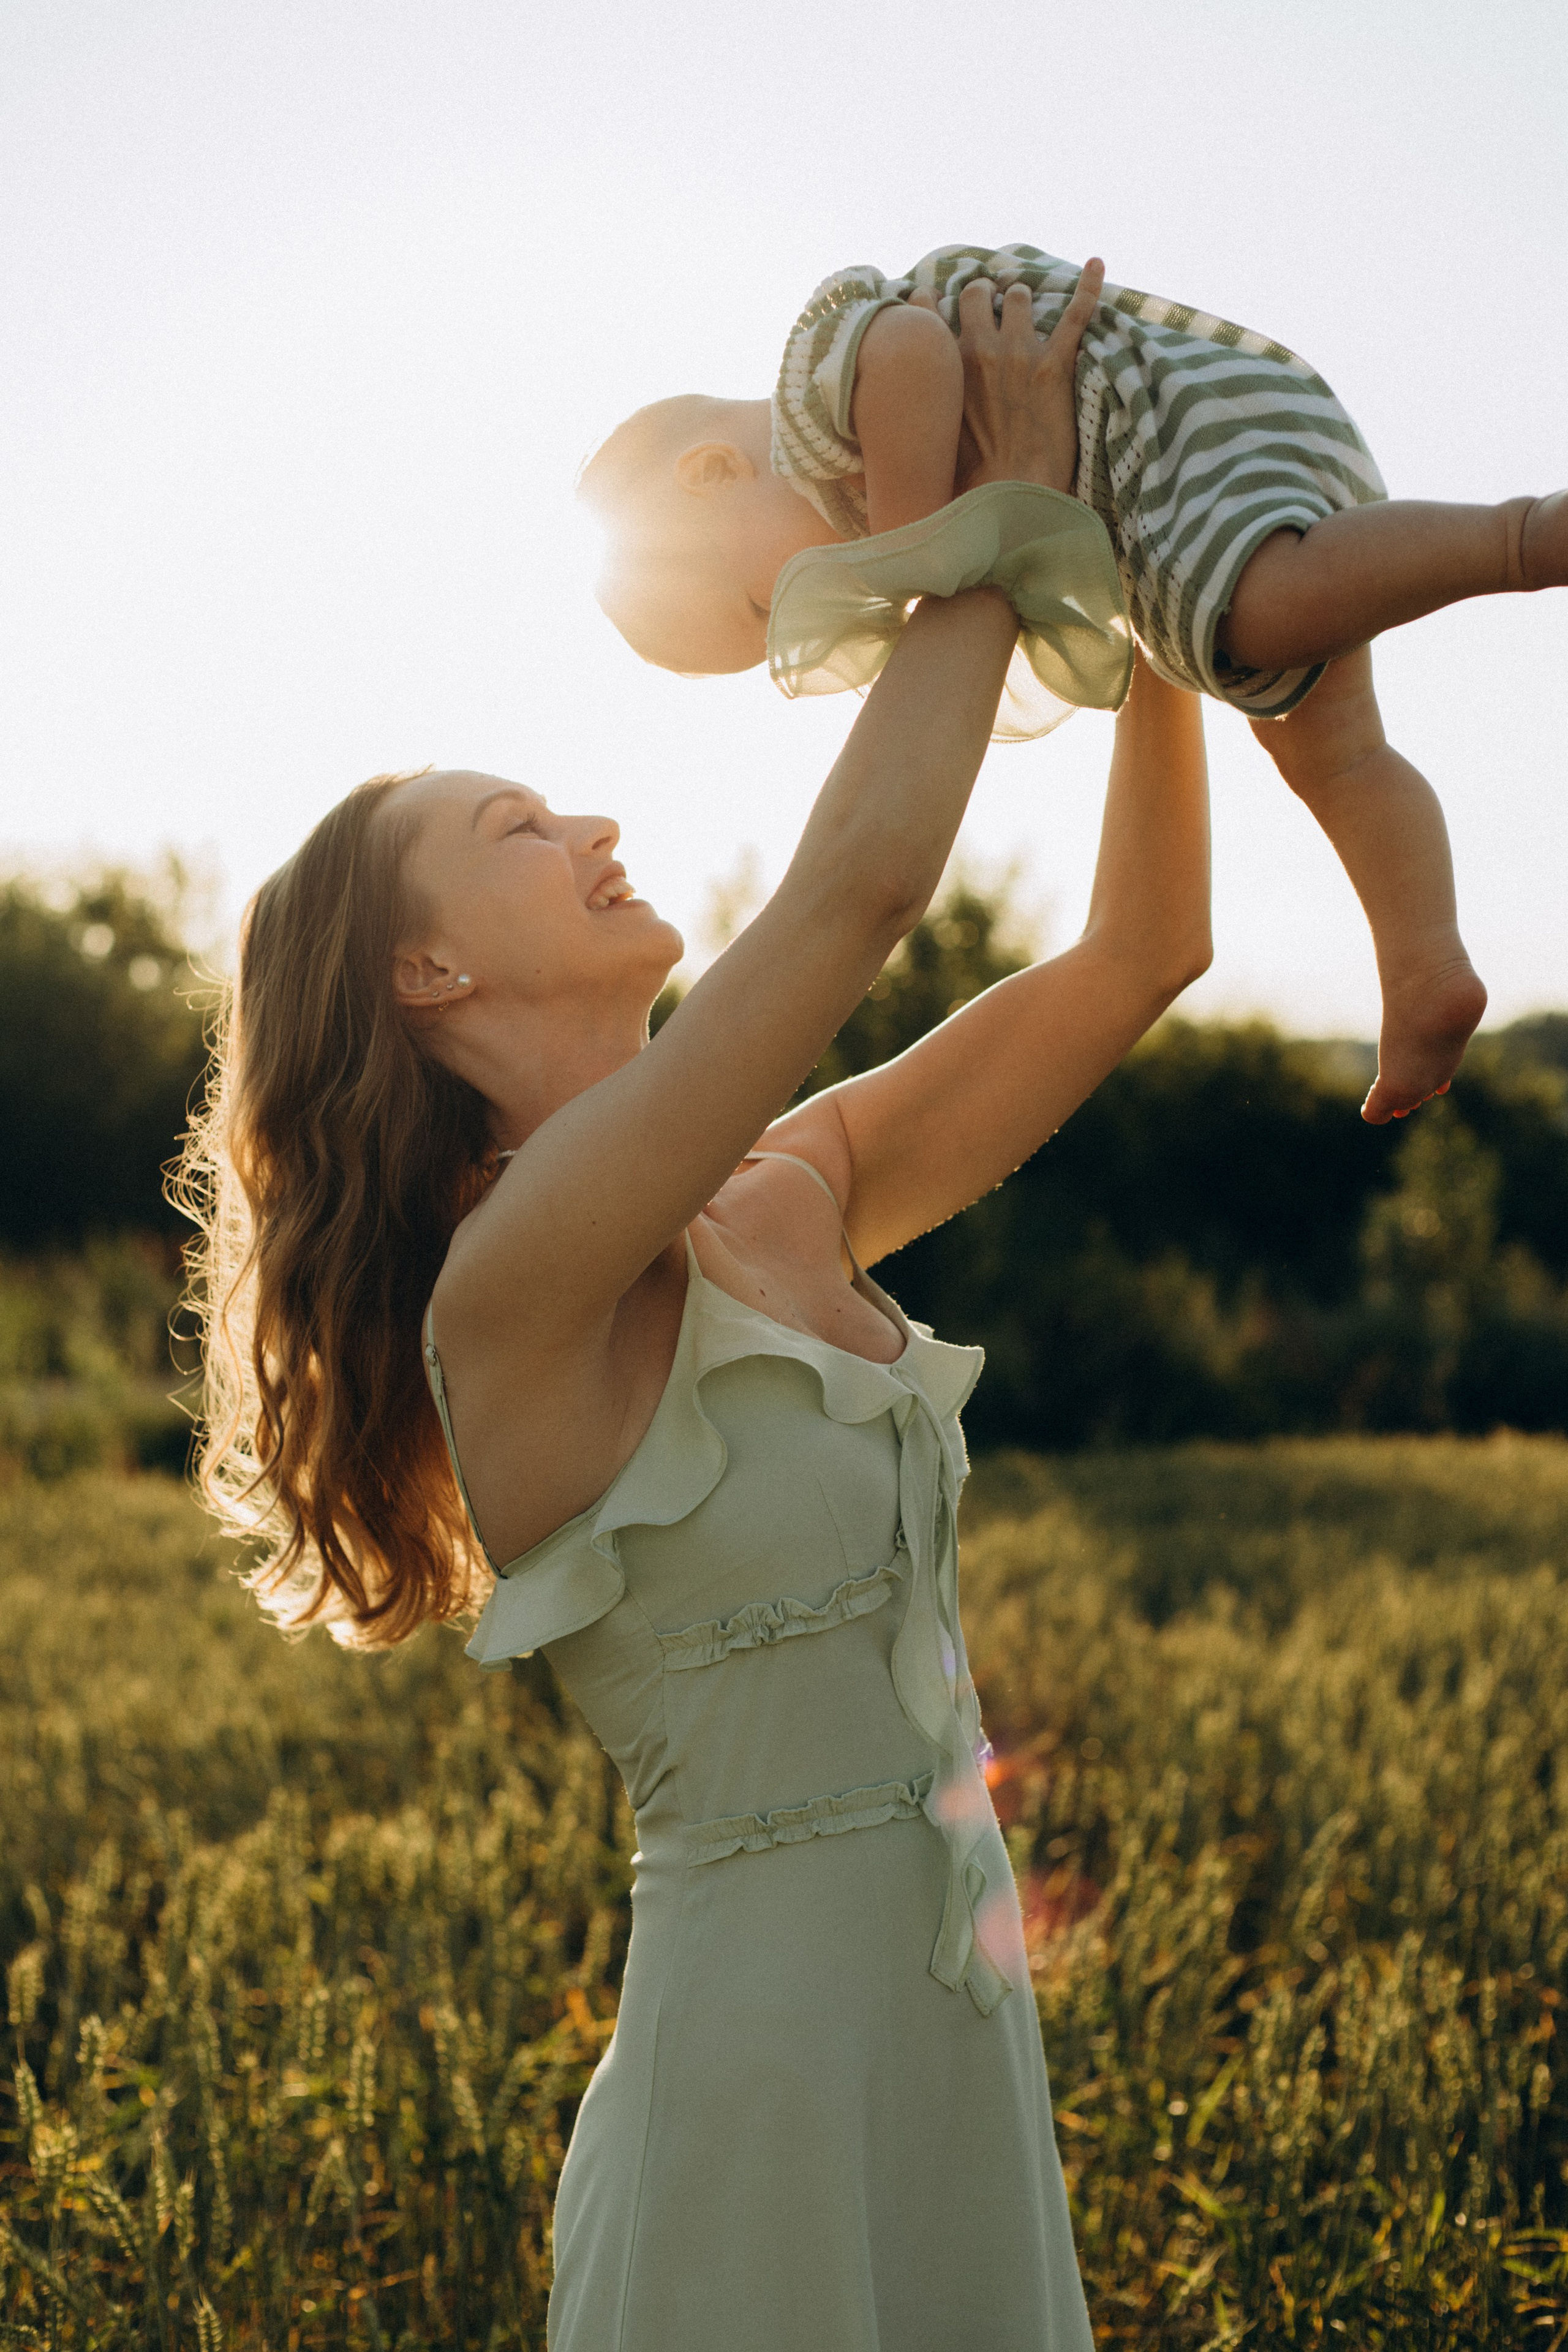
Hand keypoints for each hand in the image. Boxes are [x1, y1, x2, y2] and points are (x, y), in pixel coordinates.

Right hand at [912, 260, 1102, 498]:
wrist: (1007, 496)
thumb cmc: (963, 480)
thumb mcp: (923, 435)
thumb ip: (911, 407)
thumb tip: (875, 428)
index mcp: (944, 363)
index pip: (927, 307)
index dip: (931, 300)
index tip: (935, 300)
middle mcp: (978, 347)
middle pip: (977, 291)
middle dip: (984, 294)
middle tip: (989, 303)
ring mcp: (1019, 351)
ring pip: (1018, 294)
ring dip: (1021, 298)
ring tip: (1024, 306)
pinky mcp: (1055, 364)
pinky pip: (1077, 312)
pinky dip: (1088, 285)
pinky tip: (1097, 262)